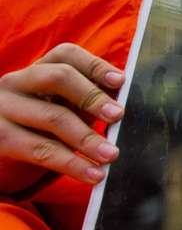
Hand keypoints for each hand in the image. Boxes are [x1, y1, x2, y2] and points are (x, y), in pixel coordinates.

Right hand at [0, 44, 124, 191]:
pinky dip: (72, 164)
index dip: (95, 65)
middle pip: (58, 77)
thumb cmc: (36, 129)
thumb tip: (121, 106)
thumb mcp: (60, 109)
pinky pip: (41, 150)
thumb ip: (84, 102)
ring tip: (111, 154)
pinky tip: (93, 174)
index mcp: (36, 70)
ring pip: (53, 117)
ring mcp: (3, 108)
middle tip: (118, 115)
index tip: (120, 81)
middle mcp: (16, 82)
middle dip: (92, 96)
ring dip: (88, 138)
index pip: (65, 55)